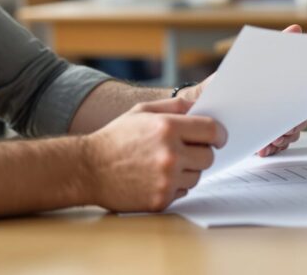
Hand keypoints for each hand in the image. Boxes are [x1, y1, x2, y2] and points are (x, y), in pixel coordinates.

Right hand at [81, 96, 225, 211]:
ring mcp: (166, 180)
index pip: (212, 130)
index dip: (218, 133)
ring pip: (197, 176)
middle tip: (185, 150)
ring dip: (187, 171)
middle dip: (201, 153)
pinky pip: (183, 192)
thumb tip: (200, 107)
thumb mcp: (141, 111)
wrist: (88, 169)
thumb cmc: (115, 138)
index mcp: (167, 128)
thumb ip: (173, 106)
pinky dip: (174, 186)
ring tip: (163, 164)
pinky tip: (155, 177)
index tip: (217, 137)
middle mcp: (170, 154)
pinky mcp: (161, 200)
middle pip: (209, 156)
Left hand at [178, 24, 306, 157]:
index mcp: (281, 91)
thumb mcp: (249, 61)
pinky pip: (274, 148)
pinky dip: (270, 149)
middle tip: (276, 134)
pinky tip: (261, 149)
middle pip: (297, 124)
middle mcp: (279, 108)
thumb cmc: (228, 79)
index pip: (302, 105)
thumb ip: (276, 45)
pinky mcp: (259, 138)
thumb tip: (296, 29)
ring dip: (279, 142)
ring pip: (288, 138)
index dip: (298, 115)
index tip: (290, 120)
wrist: (202, 100)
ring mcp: (270, 124)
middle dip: (288, 131)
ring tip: (267, 142)